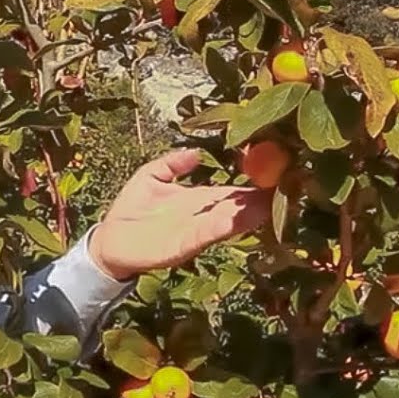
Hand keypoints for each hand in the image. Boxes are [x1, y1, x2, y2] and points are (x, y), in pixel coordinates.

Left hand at [89, 149, 271, 280]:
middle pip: (237, 207)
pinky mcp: (180, 246)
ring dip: (248, 215)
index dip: (254, 183)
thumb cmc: (131, 209)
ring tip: (271, 203)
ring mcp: (194, 232)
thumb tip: (196, 152)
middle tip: (290, 187)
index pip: (232, 191)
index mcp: (198, 200)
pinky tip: (233, 220)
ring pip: (227, 222)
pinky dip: (218, 228)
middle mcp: (202, 216)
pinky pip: (202, 235)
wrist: (108, 241)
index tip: (279, 171)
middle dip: (261, 199)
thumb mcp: (150, 177)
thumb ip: (171, 164)